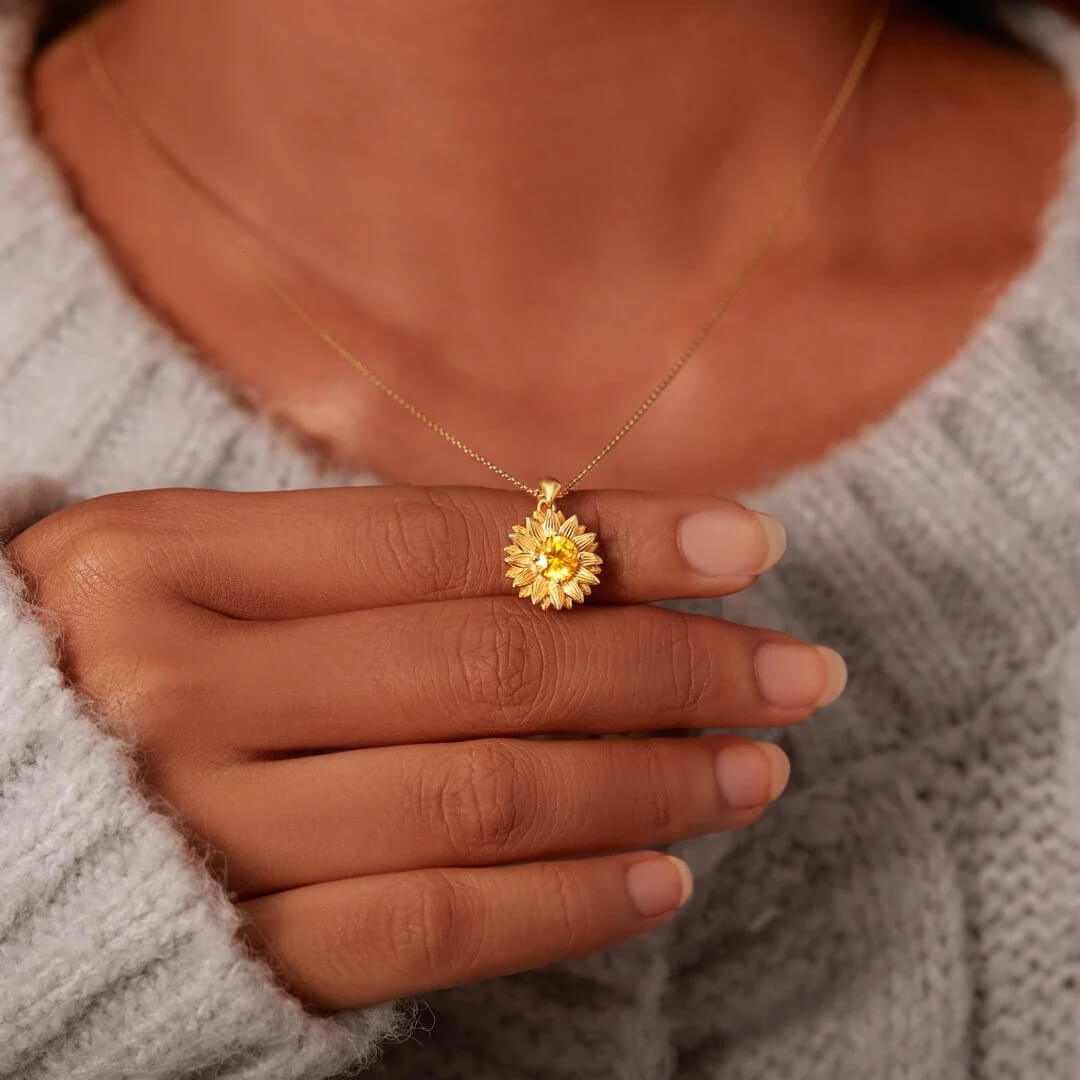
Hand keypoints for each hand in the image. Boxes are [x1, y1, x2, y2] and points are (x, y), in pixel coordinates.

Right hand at [7, 485, 844, 1009]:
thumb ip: (355, 567)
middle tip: (793, 667)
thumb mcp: (190, 575)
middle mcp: (176, 690)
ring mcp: (199, 833)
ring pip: (480, 801)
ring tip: (755, 768)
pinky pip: (430, 931)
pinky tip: (661, 877)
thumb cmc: (92, 667)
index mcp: (161, 560)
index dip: (614, 539)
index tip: (745, 544)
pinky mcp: (228, 955)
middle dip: (669, 667)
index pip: (443, 539)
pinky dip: (565, 905)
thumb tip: (576, 561)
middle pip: (486, 668)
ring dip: (646, 784)